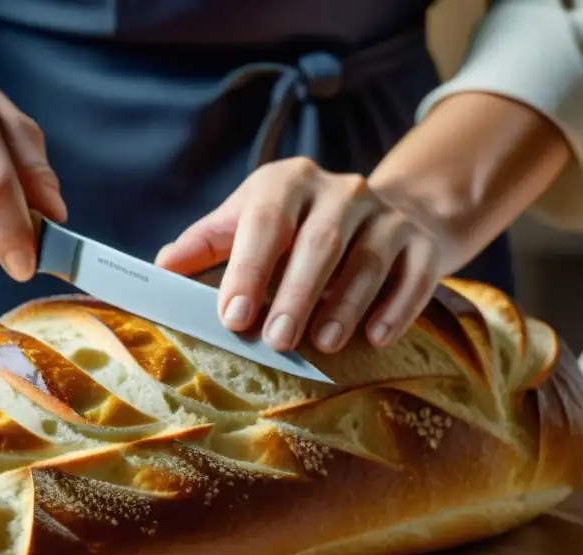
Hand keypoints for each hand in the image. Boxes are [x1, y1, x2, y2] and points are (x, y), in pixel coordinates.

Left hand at [155, 157, 449, 353]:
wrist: (391, 214)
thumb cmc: (300, 228)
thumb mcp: (249, 221)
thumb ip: (207, 244)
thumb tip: (161, 268)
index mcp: (287, 183)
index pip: (266, 221)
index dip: (248, 269)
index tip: (233, 316)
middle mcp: (340, 191)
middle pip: (318, 243)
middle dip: (295, 295)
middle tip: (275, 341)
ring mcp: (385, 215)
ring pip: (367, 259)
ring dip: (345, 304)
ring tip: (322, 343)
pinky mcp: (421, 243)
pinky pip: (413, 274)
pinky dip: (396, 307)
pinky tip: (376, 337)